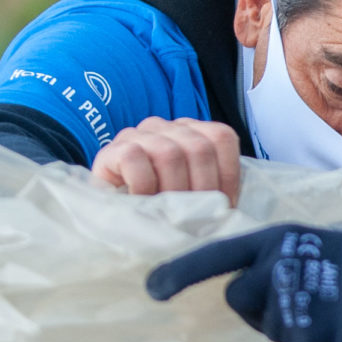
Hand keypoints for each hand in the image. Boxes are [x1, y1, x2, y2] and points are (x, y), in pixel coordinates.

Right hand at [92, 118, 242, 204]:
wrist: (110, 213)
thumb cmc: (157, 204)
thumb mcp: (191, 194)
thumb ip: (213, 189)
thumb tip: (230, 207)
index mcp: (191, 131)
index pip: (221, 137)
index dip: (227, 174)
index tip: (223, 205)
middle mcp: (165, 126)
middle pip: (199, 148)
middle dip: (202, 189)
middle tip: (194, 215)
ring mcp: (137, 134)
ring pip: (169, 154)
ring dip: (173, 190)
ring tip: (169, 212)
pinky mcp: (112, 149)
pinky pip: (135, 159)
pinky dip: (144, 186)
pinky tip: (144, 202)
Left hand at [145, 223, 341, 341]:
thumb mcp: (324, 247)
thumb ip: (282, 262)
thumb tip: (240, 290)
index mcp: (283, 237)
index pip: (218, 255)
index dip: (180, 274)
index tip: (151, 291)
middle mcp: (285, 263)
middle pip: (239, 299)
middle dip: (261, 311)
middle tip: (301, 307)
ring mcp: (301, 299)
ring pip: (272, 331)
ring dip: (297, 334)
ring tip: (334, 318)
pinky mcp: (316, 335)